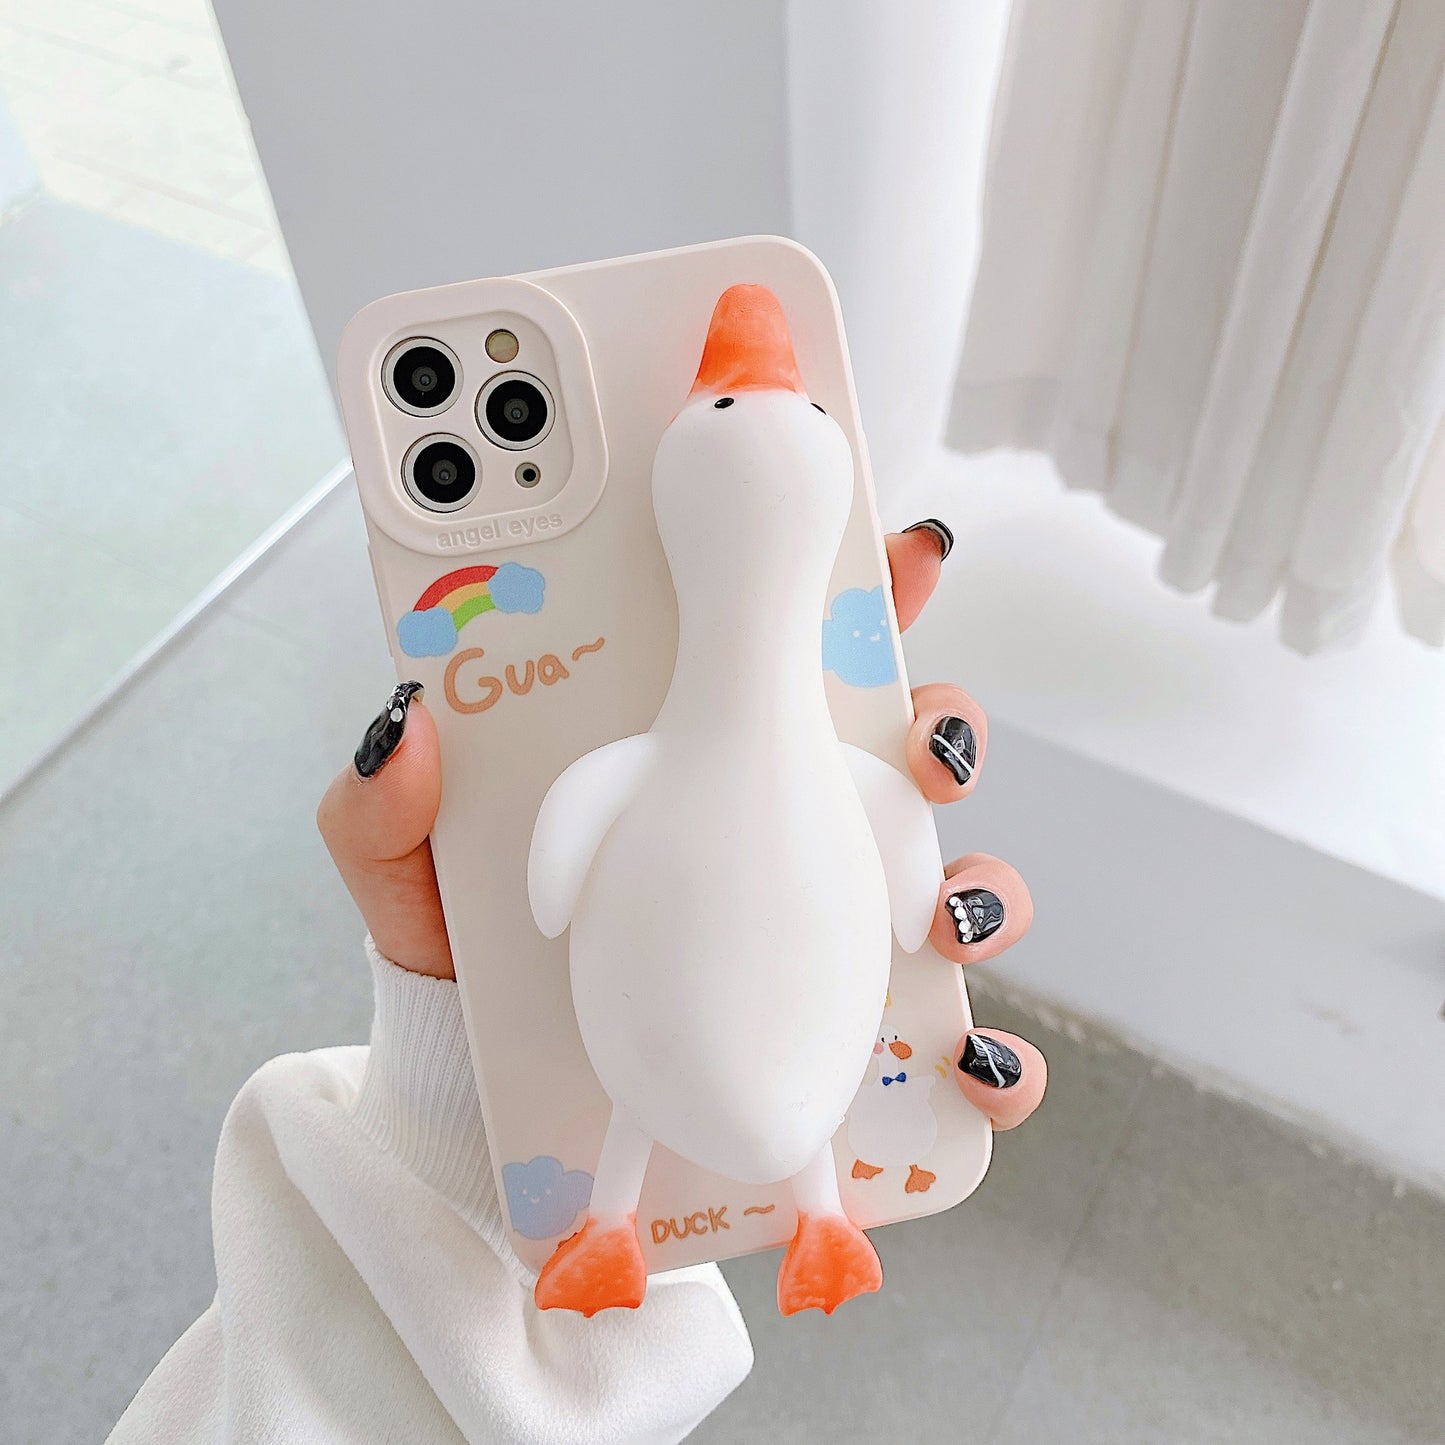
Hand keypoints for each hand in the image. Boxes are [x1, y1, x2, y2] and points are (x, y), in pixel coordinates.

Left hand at [316, 518, 1045, 1129]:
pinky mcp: (831, 1029)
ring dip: (984, 884)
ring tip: (946, 918)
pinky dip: (983, 1051)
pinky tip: (966, 1062)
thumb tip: (407, 721)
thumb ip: (385, 801)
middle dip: (946, 728)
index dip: (864, 594)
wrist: (477, 1087)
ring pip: (945, 879)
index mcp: (690, 743)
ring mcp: (812, 919)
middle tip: (929, 750)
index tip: (907, 555)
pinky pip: (934, 1032)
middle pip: (900, 747)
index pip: (793, 649)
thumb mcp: (409, 864)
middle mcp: (769, 815)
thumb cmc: (460, 948)